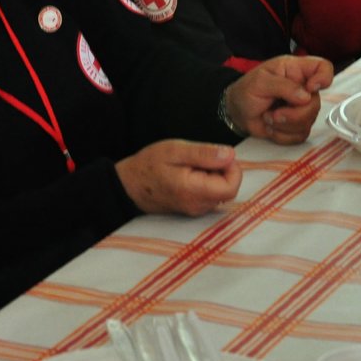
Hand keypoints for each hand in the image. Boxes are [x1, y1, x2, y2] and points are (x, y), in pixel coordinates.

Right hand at [115, 139, 240, 215]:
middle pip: (228, 189)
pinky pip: (210, 195)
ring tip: (192, 165)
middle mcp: (198, 206)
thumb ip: (204, 153)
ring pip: (220, 192)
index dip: (232, 168)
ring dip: (214, 175)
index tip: (217, 155)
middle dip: (222, 170)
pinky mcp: (193, 208)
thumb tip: (231, 155)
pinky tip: (190, 173)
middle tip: (200, 158)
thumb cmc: (149, 165)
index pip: (232, 186)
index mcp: (194, 191)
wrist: (128, 185)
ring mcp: (195, 210)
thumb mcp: (176, 150)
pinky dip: (207, 182)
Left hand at [224, 54, 331, 143]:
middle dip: (294, 114)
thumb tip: (306, 96)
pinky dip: (282, 135)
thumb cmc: (246, 91)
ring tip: (268, 117)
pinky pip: (300, 135)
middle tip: (274, 114)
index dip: (324, 78)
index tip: (310, 88)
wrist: (237, 113)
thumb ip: (283, 86)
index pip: (323, 67)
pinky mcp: (298, 126)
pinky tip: (271, 127)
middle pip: (316, 103)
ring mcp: (302, 108)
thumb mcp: (260, 82)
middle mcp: (303, 89)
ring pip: (308, 122)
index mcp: (296, 70)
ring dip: (284, 125)